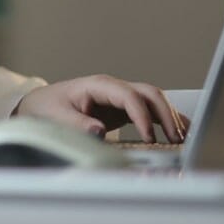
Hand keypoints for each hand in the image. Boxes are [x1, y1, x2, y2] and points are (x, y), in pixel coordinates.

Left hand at [14, 75, 189, 143]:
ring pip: (153, 100)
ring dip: (169, 116)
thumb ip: (77, 124)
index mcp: (99, 85)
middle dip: (165, 114)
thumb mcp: (58, 117)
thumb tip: (99, 131)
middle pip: (148, 93)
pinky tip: (178, 132)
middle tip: (175, 138)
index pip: (129, 96)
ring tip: (182, 138)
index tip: (150, 138)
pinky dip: (165, 120)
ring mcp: (120, 97)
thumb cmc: (48, 108)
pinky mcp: (123, 108)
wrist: (41, 104)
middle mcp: (113, 88)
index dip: (142, 117)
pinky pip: (149, 110)